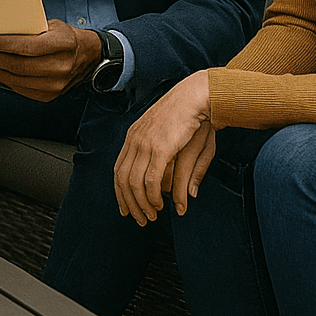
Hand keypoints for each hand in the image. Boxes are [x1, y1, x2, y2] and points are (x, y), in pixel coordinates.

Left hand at [0, 19, 98, 101]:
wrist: (86, 57)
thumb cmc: (64, 37)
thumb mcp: (52, 26)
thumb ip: (30, 29)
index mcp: (64, 44)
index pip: (31, 46)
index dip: (8, 44)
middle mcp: (62, 66)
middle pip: (20, 66)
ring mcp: (57, 84)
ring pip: (17, 79)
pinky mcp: (50, 96)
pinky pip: (20, 89)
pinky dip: (3, 79)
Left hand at [114, 71, 214, 224]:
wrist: (197, 96)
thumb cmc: (190, 116)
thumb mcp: (175, 141)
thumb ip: (173, 166)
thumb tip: (180, 192)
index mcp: (133, 136)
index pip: (118, 169)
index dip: (120, 191)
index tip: (126, 208)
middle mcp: (134, 140)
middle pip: (122, 179)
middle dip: (129, 203)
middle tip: (139, 219)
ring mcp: (145, 144)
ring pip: (134, 182)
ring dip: (142, 203)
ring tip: (151, 216)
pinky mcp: (159, 149)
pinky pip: (150, 180)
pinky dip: (153, 196)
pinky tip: (160, 204)